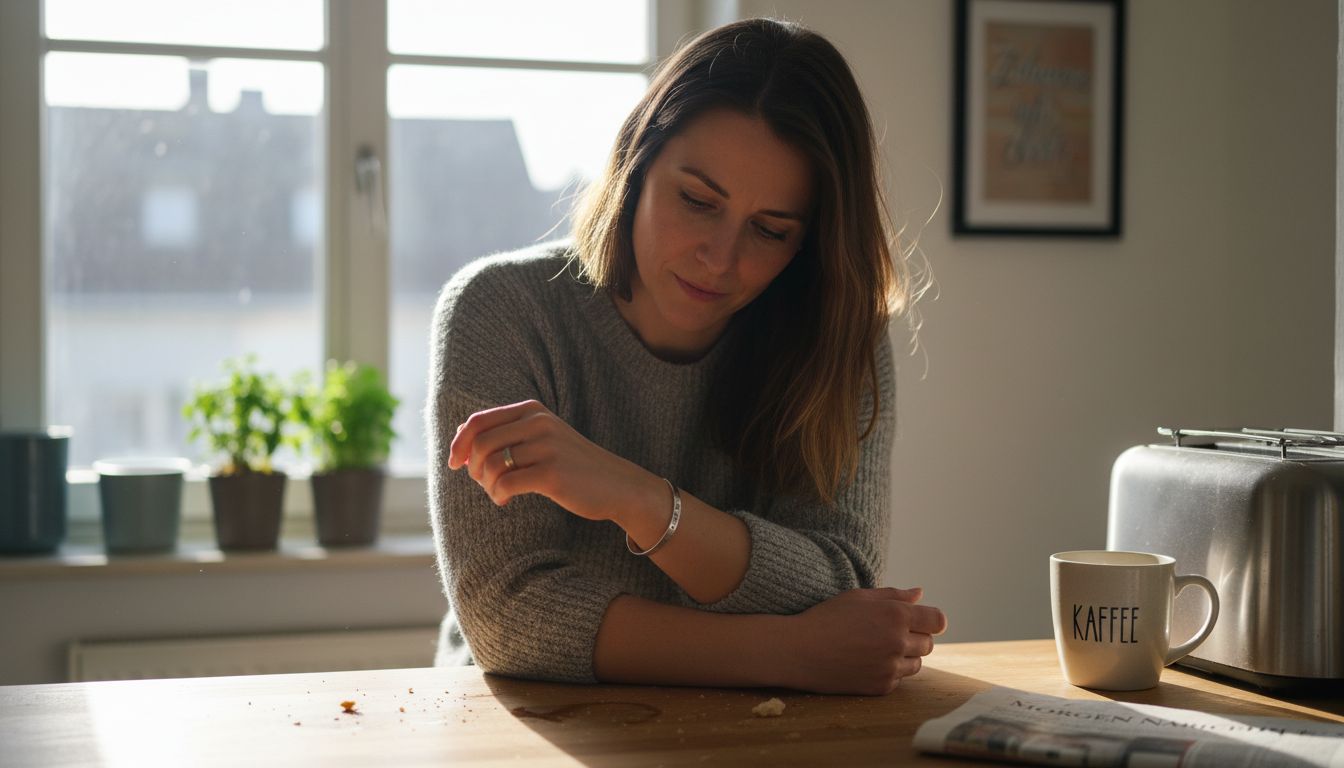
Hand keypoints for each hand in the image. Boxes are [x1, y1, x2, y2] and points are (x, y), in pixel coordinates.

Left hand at [448, 399, 659, 520]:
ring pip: (492, 465)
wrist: (617, 485)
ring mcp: (547, 448)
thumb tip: (460, 435)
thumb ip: (506, 433)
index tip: (455, 463)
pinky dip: (498, 495)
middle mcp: (539, 423)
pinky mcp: (552, 474)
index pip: (479, 421)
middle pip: (481, 443)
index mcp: (533, 411)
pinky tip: (505, 501)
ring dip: (487, 485)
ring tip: (498, 493)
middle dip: (473, 468)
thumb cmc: (572, 465)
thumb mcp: (542, 438)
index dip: (459, 443)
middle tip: (482, 483)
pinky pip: (505, 484)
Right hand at [782, 587, 946, 694]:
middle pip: (928, 643)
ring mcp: (890, 667)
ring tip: (876, 647)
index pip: (938, 620)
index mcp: (896, 615)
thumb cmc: (827, 618)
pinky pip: (899, 679)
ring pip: (916, 663)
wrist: (800, 651)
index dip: (931, 620)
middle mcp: (898, 642)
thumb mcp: (859, 597)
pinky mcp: (881, 687)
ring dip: (905, 656)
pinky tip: (867, 661)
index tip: (920, 620)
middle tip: (888, 632)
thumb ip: (894, 595)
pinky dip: (889, 671)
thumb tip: (920, 593)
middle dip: (915, 637)